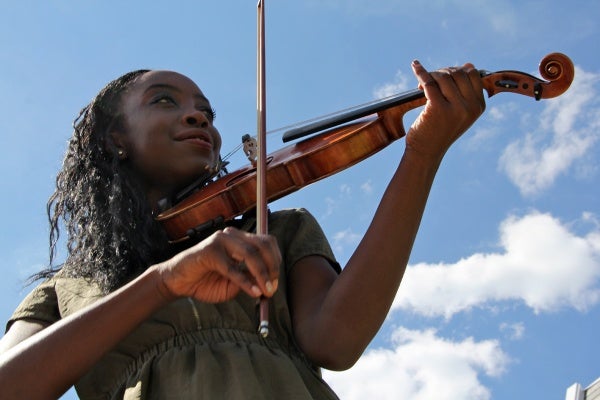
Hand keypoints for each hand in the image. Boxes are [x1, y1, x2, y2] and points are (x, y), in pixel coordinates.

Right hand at [155, 227, 280, 302]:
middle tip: (272, 288)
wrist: (178, 283)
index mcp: (241, 240)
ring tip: (265, 292)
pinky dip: (244, 281)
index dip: (275, 262)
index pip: (267, 243)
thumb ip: (249, 281)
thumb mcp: (233, 285)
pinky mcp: (209, 251)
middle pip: (263, 245)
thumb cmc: (206, 282)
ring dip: (261, 274)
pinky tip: (252, 292)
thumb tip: (268, 284)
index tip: (275, 283)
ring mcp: (221, 240)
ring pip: (250, 254)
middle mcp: (233, 236)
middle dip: (272, 268)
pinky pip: (232, 267)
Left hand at [406, 60, 485, 161]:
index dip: (457, 70)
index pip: (473, 74)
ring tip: (421, 85)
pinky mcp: (438, 108)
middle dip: (442, 72)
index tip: (444, 77)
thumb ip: (465, 91)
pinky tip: (415, 66)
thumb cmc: (440, 131)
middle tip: (430, 81)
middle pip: (458, 73)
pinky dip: (421, 72)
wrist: (426, 152)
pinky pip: (429, 82)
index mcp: (479, 106)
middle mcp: (470, 107)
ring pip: (443, 76)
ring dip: (431, 75)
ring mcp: (456, 108)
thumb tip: (469, 65)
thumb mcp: (460, 112)